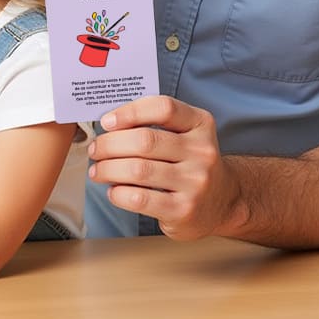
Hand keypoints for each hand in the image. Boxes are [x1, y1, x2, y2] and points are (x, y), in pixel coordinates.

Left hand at [88, 95, 240, 239]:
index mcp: (200, 124)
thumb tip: (107, 124)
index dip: (129, 112)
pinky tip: (114, 191)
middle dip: (109, 144)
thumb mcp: (183, 134)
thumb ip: (152, 123)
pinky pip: (139, 199)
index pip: (163, 108)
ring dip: (107, 169)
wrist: (222, 202)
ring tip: (97, 170)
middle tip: (95, 150)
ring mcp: (196, 183)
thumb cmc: (188, 161)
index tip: (106, 122)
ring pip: (137, 170)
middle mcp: (202, 152)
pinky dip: (118, 193)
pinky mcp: (184, 210)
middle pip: (144, 140)